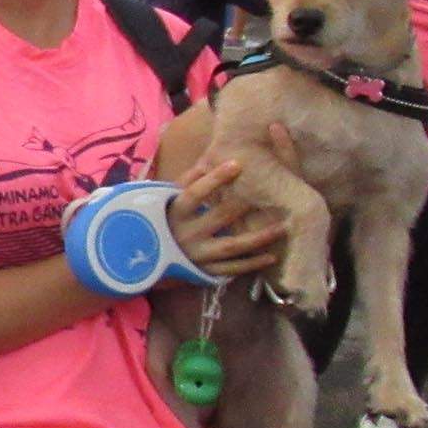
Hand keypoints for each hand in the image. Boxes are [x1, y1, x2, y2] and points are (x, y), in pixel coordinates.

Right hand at [169, 153, 286, 280]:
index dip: (215, 178)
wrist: (145, 257)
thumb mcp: (167, 200)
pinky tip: (271, 257)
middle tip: (272, 194)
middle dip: (245, 206)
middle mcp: (185, 234)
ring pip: (231, 246)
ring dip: (258, 238)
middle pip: (219, 217)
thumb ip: (187, 181)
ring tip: (281, 228)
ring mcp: (196, 255)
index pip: (195, 192)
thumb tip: (210, 156)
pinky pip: (231, 269)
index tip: (237, 163)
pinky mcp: (203, 272)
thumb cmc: (163, 220)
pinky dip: (251, 264)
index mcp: (175, 212)